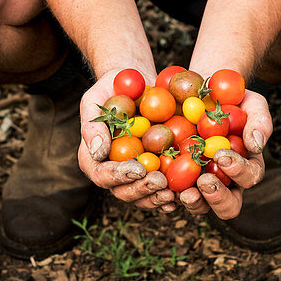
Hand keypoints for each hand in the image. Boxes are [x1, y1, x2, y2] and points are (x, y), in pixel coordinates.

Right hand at [77, 67, 177, 213]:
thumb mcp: (95, 100)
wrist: (137, 83)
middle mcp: (114, 172)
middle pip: (123, 191)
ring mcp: (137, 175)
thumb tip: (98, 151)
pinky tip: (187, 193)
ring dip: (158, 197)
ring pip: (144, 197)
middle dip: (142, 189)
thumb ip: (92, 125)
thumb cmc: (111, 88)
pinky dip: (176, 194)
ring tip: (174, 192)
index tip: (138, 168)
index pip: (101, 175)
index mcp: (94, 158)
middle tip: (160, 181)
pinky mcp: (157, 171)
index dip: (118, 176)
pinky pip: (165, 189)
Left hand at [174, 88, 270, 218]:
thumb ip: (260, 122)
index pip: (249, 177)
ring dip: (194, 202)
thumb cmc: (233, 98)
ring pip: (200, 206)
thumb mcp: (252, 104)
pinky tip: (160, 184)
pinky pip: (172, 192)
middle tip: (204, 180)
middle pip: (228, 205)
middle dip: (217, 197)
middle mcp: (225, 181)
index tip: (222, 155)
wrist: (202, 90)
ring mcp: (199, 182)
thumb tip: (255, 145)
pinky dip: (167, 193)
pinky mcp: (175, 177)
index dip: (238, 171)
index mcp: (246, 166)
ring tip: (183, 192)